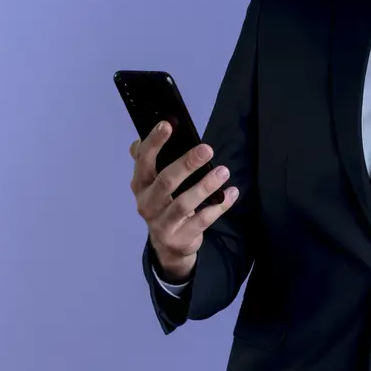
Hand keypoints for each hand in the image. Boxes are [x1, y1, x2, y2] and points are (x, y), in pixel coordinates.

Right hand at [129, 122, 237, 282]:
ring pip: (184, 203)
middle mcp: (147, 204)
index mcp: (140, 185)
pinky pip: (201, 221)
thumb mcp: (153, 185)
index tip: (168, 124)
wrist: (168, 245)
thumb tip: (139, 140)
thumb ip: (147, 162)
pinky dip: (218, 207)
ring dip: (205, 186)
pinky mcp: (179, 239)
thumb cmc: (164, 204)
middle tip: (207, 149)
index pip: (143, 161)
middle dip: (186, 164)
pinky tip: (231, 193)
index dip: (154, 143)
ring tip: (224, 172)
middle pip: (165, 182)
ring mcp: (161, 224)